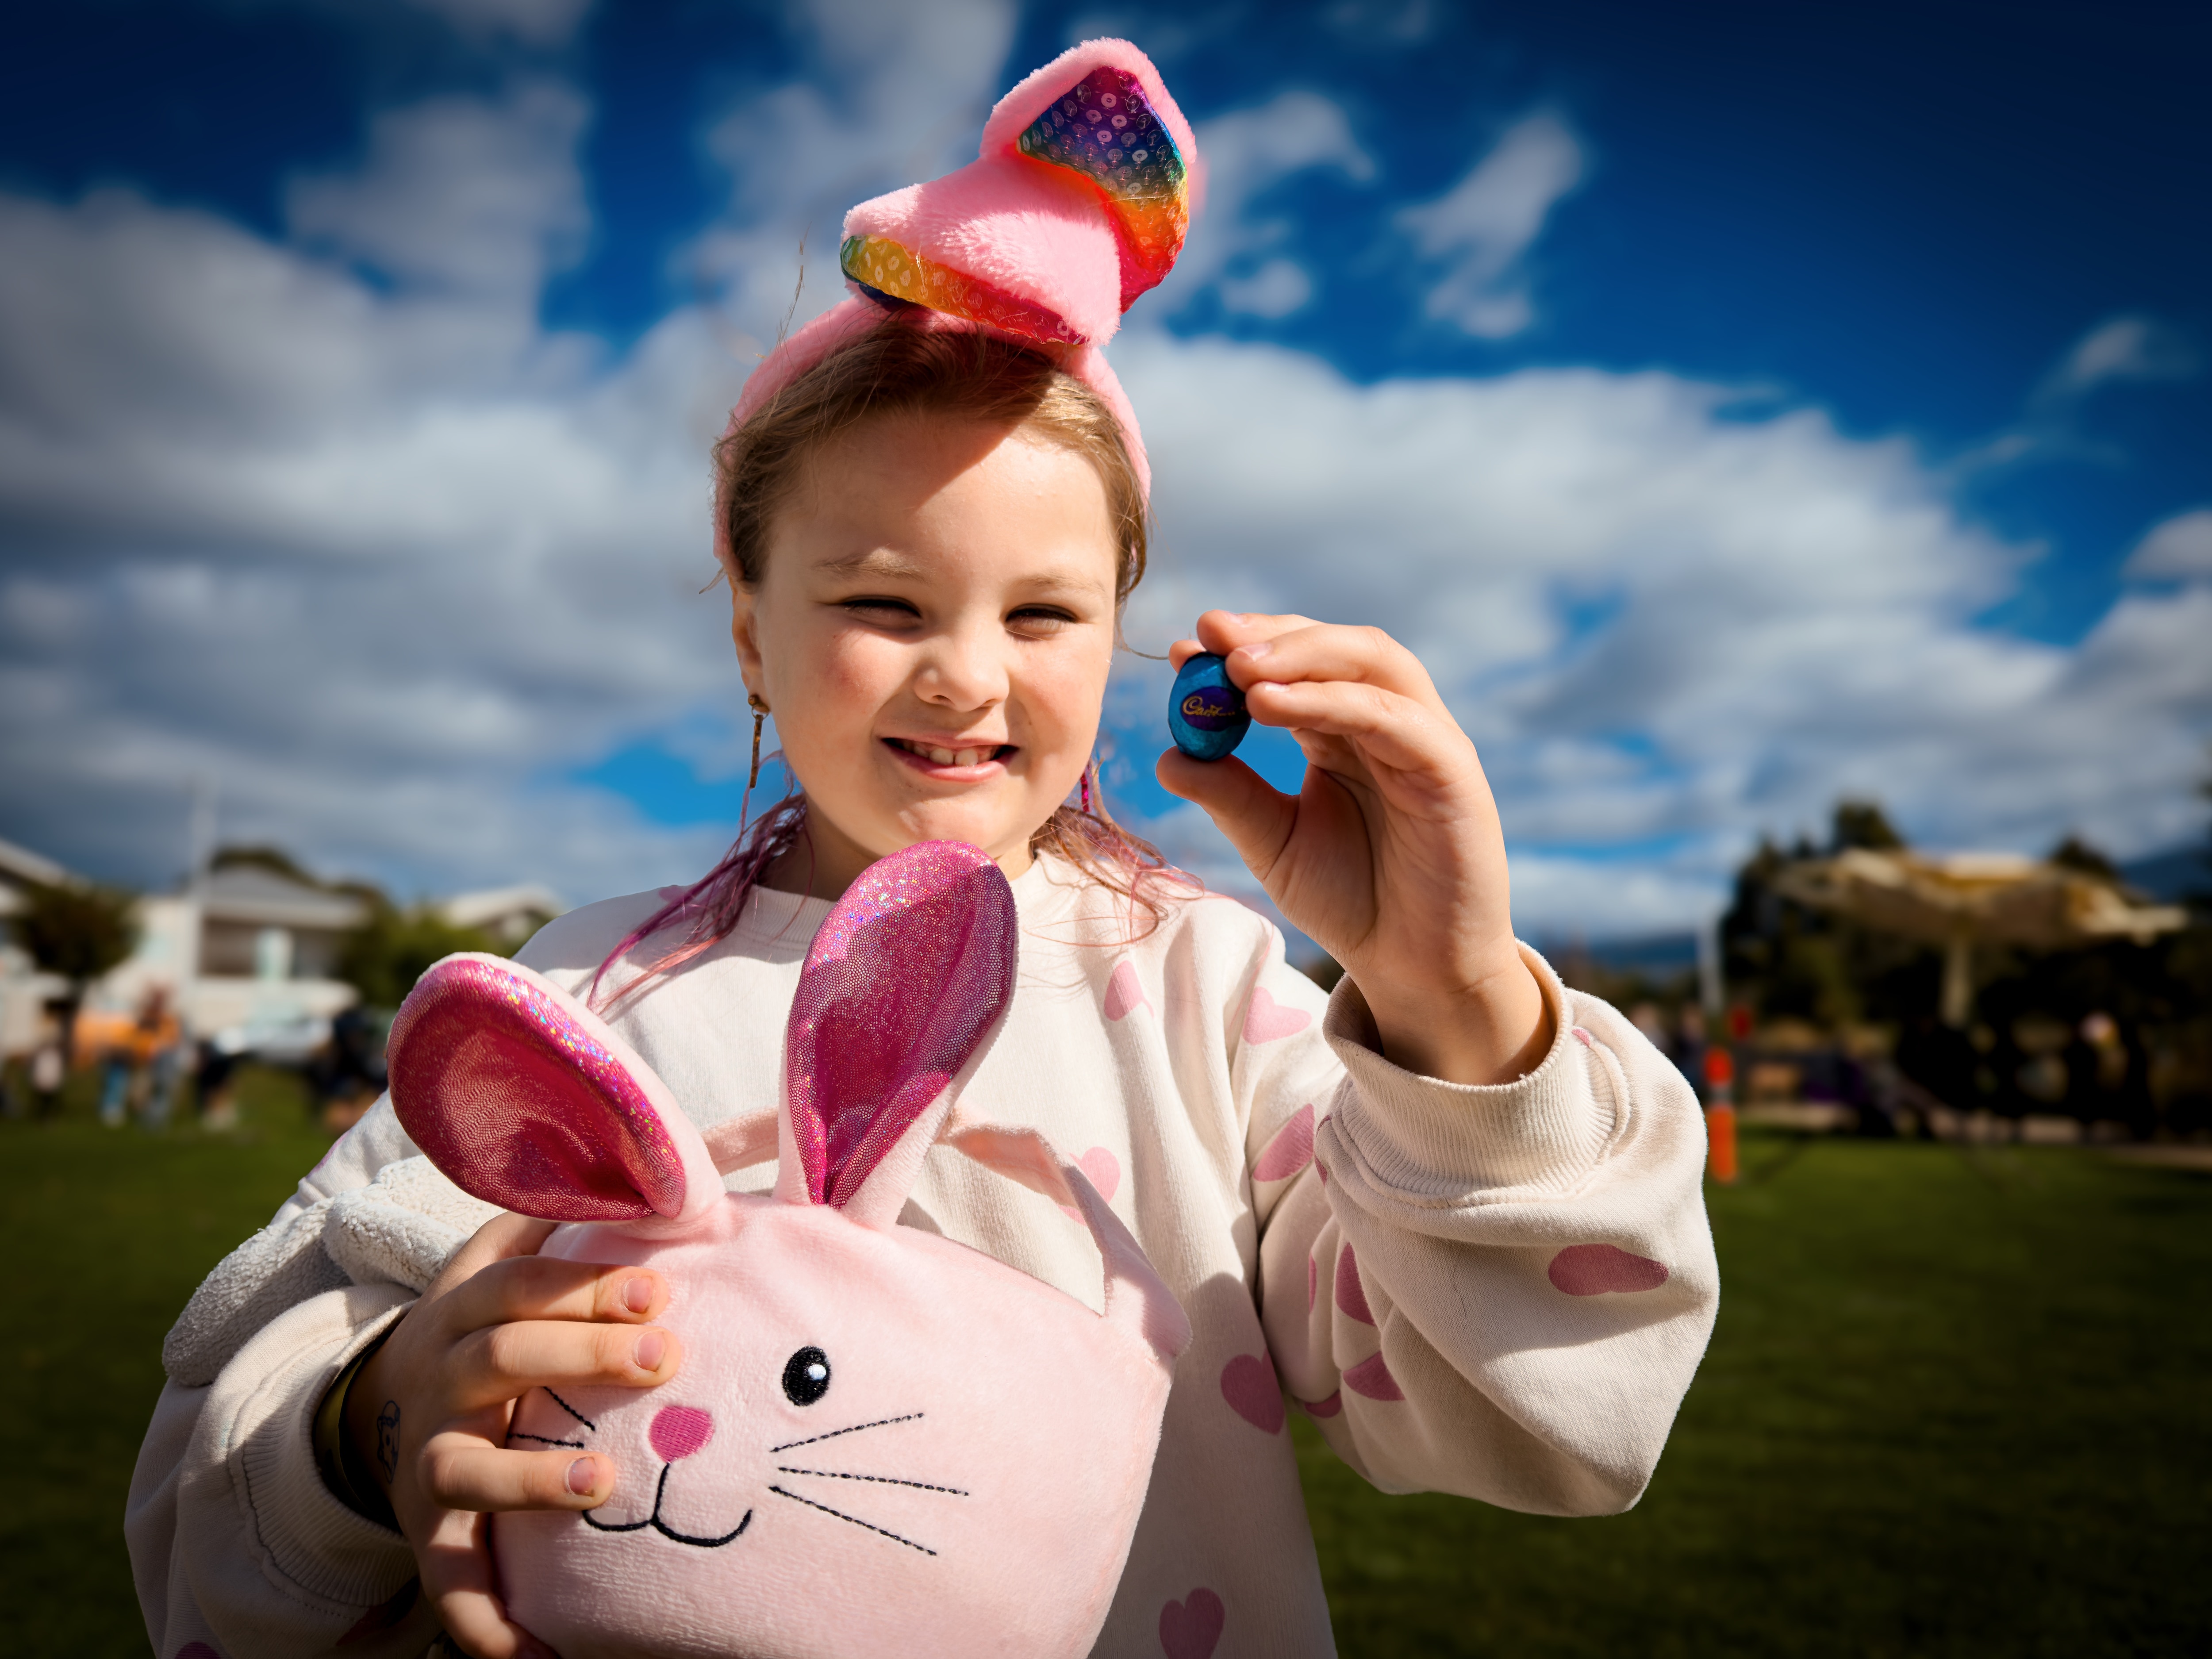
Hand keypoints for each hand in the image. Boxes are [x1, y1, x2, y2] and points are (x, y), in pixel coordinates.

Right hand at [345, 1213, 683, 1658]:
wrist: (384, 1402)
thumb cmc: (486, 1320)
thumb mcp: (510, 1255)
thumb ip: (575, 1210)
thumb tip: (684, 1154)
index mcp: (465, 1307)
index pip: (523, 1284)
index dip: (587, 1283)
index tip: (661, 1286)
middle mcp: (440, 1379)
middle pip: (503, 1358)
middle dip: (585, 1354)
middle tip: (666, 1356)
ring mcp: (427, 1460)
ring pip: (465, 1468)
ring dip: (533, 1477)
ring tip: (604, 1482)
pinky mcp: (429, 1533)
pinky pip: (450, 1585)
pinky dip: (486, 1625)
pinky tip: (539, 1654)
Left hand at [1158, 610, 1551, 1084]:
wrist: (1415, 969)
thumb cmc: (1352, 900)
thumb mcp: (1274, 842)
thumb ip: (1230, 795)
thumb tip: (1167, 755)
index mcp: (1345, 731)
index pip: (1300, 664)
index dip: (1245, 646)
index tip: (1184, 647)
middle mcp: (1389, 723)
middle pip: (1338, 647)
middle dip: (1272, 634)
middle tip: (1211, 636)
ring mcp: (1426, 741)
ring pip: (1374, 664)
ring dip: (1303, 654)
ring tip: (1238, 668)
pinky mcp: (1453, 771)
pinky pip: (1397, 719)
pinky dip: (1335, 701)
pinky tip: (1272, 703)